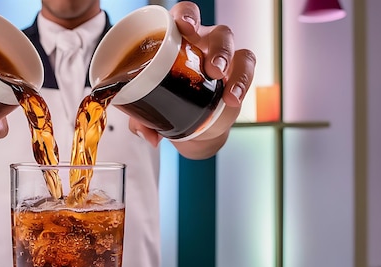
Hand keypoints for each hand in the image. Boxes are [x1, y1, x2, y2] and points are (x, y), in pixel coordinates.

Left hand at [129, 1, 255, 159]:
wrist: (191, 127)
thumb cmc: (166, 102)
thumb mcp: (147, 107)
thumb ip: (140, 117)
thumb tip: (145, 133)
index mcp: (178, 39)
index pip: (185, 15)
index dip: (187, 15)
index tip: (184, 26)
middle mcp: (203, 43)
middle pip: (217, 32)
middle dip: (217, 47)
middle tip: (211, 68)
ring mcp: (222, 58)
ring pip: (233, 48)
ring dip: (228, 62)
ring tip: (219, 78)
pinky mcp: (236, 75)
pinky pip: (246, 69)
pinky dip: (242, 83)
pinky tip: (232, 98)